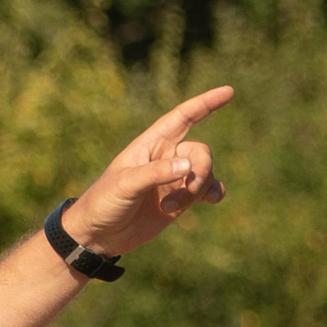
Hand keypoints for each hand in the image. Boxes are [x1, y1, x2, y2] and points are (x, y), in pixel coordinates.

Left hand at [65, 84, 231, 261]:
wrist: (97, 235)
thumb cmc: (104, 202)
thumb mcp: (126, 184)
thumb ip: (156, 173)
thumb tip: (188, 166)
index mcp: (151, 144)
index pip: (183, 117)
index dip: (206, 104)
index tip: (228, 92)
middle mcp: (165, 158)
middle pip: (200, 152)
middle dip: (202, 168)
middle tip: (192, 188)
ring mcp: (174, 180)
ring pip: (204, 174)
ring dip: (198, 189)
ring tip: (171, 208)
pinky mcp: (179, 201)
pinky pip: (206, 191)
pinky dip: (213, 192)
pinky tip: (214, 199)